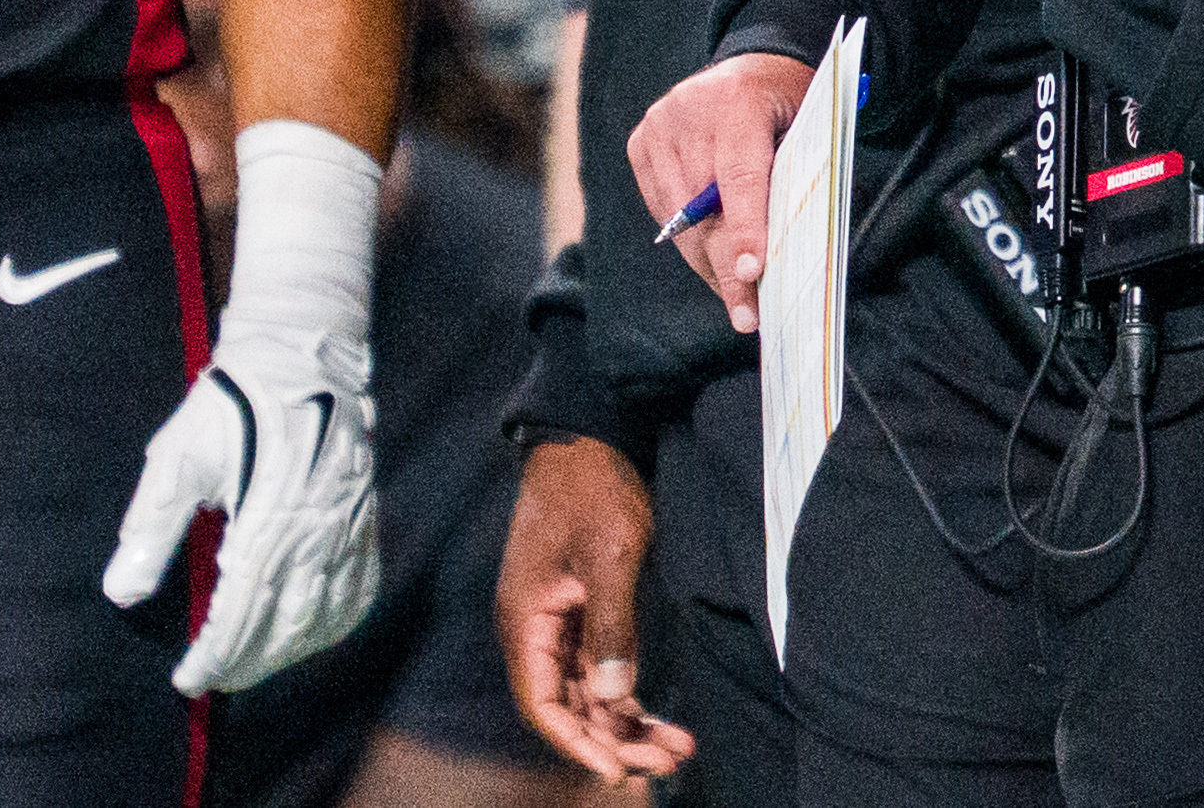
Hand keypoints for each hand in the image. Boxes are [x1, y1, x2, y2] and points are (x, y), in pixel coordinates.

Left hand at [103, 317, 381, 693]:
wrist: (305, 350)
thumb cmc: (232, 402)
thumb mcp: (180, 456)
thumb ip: (153, 527)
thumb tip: (122, 593)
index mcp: (270, 514)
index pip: (243, 609)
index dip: (216, 654)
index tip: (188, 679)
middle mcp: (318, 527)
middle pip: (286, 623)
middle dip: (247, 662)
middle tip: (212, 679)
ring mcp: (349, 524)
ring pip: (325, 613)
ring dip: (287, 652)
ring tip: (250, 664)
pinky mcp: (366, 516)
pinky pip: (361, 587)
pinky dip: (335, 623)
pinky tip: (307, 635)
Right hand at [498, 436, 695, 782]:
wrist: (589, 432)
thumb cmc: (594, 488)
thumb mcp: (610, 555)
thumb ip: (611, 628)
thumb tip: (616, 700)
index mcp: (525, 620)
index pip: (543, 704)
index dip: (579, 742)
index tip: (618, 771)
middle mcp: (535, 628)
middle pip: (571, 705)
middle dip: (616, 738)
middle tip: (670, 762)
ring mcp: (558, 619)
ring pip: (589, 689)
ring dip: (628, 720)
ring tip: (677, 748)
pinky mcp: (582, 606)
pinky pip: (600, 664)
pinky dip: (628, 689)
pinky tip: (660, 713)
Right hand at [626, 51, 813, 332]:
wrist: (754, 63)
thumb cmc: (791, 104)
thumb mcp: (807, 128)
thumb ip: (789, 178)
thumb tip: (783, 253)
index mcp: (738, 100)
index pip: (738, 175)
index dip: (745, 229)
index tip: (751, 275)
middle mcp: (688, 111)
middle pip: (704, 207)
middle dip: (727, 267)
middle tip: (748, 316)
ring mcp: (657, 127)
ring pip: (678, 218)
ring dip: (707, 264)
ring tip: (736, 303)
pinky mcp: (640, 143)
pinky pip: (663, 210)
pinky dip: (690, 241)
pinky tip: (714, 266)